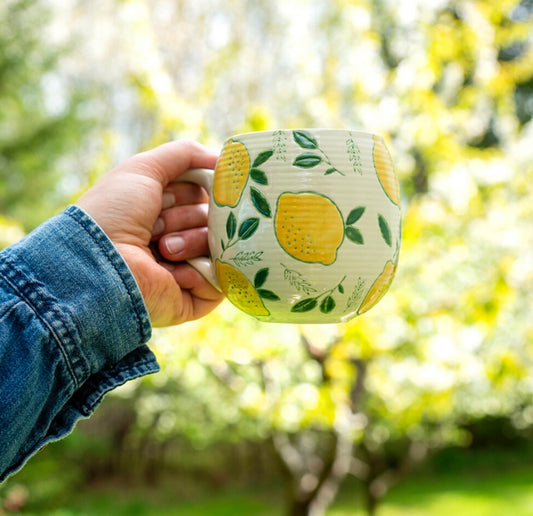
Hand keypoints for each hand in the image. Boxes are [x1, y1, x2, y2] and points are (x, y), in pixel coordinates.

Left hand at [76, 140, 222, 326]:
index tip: (171, 194)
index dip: (191, 190)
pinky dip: (198, 271)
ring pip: (219, 246)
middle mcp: (175, 240)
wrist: (100, 264)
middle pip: (211, 219)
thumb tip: (222, 159)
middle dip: (186, 217)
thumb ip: (185, 154)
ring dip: (190, 242)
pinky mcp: (194, 299)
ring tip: (163, 250)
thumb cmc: (115, 214)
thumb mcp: (144, 169)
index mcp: (163, 214)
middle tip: (157, 225)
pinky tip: (171, 273)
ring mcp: (186, 270)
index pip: (200, 195)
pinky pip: (220, 279)